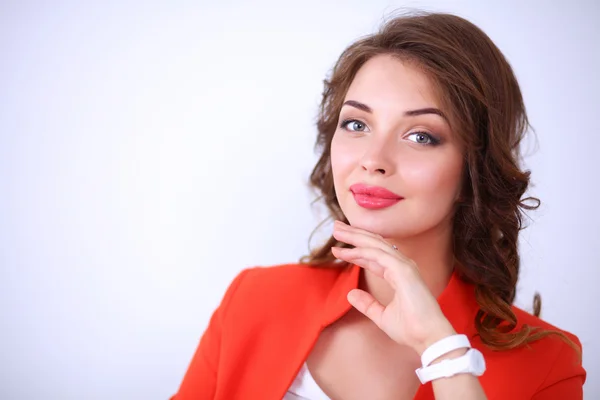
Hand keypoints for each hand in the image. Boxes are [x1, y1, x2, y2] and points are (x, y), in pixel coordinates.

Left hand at [331, 220, 455, 354]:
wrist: (428, 338)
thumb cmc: (411, 329)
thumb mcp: (381, 316)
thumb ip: (367, 304)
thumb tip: (350, 294)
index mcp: (399, 275)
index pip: (373, 257)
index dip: (355, 252)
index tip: (338, 250)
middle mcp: (402, 266)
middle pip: (374, 245)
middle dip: (354, 235)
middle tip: (336, 228)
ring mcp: (404, 266)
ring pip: (375, 245)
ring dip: (355, 237)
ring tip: (337, 231)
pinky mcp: (403, 270)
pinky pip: (378, 256)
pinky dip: (361, 252)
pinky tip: (346, 252)